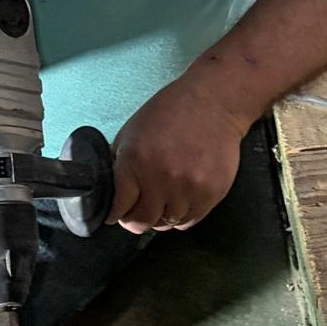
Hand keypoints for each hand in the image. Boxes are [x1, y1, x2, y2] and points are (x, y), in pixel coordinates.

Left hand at [110, 80, 247, 233]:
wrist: (214, 102)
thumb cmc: (170, 112)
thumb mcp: (132, 130)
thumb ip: (120, 162)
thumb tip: (112, 192)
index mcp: (134, 160)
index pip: (118, 206)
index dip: (115, 213)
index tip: (116, 214)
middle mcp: (160, 177)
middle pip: (142, 221)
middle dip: (136, 220)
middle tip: (138, 213)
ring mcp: (187, 188)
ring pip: (166, 224)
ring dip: (161, 216)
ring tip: (163, 201)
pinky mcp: (210, 193)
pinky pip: (189, 221)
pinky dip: (182, 216)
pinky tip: (181, 200)